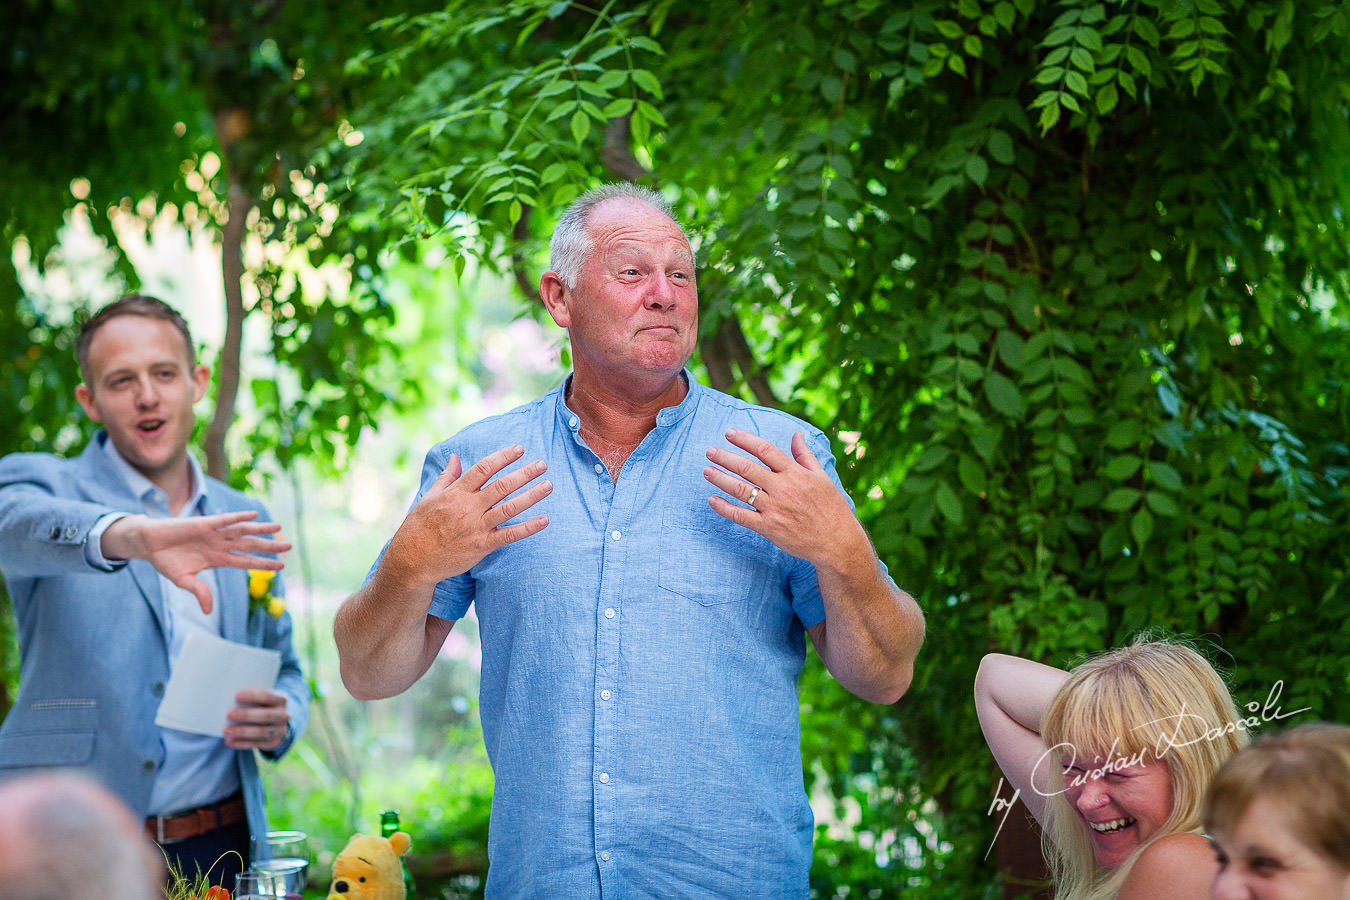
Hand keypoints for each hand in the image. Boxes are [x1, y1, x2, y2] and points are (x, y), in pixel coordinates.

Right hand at [102, 512, 290, 615]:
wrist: (149, 545)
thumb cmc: (167, 561)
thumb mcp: (184, 580)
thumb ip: (199, 591)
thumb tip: (209, 610)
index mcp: (218, 559)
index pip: (246, 562)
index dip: (263, 563)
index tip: (281, 567)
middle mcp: (220, 545)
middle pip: (250, 545)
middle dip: (269, 546)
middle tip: (289, 546)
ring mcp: (214, 534)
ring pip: (242, 531)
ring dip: (260, 529)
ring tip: (278, 527)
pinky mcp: (204, 524)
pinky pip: (225, 520)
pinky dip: (239, 517)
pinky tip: (254, 515)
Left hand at [224, 689, 288, 750]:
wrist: (276, 723)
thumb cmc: (261, 706)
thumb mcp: (261, 699)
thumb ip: (250, 700)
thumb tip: (229, 700)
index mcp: (281, 699)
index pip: (268, 696)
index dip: (252, 696)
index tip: (236, 696)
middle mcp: (283, 715)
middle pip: (266, 715)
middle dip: (246, 715)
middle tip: (229, 714)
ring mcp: (280, 730)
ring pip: (261, 732)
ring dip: (242, 732)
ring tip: (226, 731)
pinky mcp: (274, 742)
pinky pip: (257, 744)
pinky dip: (241, 743)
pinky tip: (229, 741)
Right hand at [381, 444, 550, 588]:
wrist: (412, 560)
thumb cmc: (420, 526)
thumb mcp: (429, 496)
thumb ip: (447, 476)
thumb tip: (455, 456)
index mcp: (456, 492)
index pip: (484, 468)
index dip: (503, 457)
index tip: (520, 449)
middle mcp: (468, 507)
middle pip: (501, 485)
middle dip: (524, 473)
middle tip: (543, 464)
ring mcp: (476, 527)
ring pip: (509, 508)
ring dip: (531, 496)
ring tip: (548, 485)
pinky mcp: (482, 546)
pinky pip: (509, 535)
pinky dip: (528, 528)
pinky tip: (545, 520)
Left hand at [704, 429, 866, 568]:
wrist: (836, 542)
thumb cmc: (831, 508)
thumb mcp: (821, 477)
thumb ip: (805, 455)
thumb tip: (797, 434)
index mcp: (795, 473)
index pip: (765, 450)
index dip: (745, 440)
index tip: (729, 433)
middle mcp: (783, 489)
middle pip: (748, 468)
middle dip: (726, 457)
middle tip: (710, 451)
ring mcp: (774, 509)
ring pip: (741, 490)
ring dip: (721, 479)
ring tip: (706, 471)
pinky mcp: (769, 528)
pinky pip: (742, 516)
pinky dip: (725, 508)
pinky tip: (712, 500)